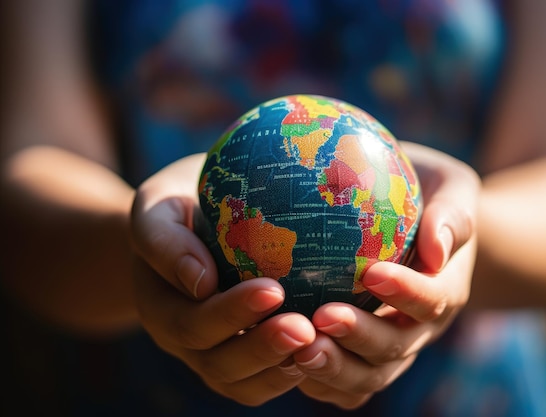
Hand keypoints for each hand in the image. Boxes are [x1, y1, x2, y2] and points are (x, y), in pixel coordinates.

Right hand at [130, 154, 315, 405]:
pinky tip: (322, 349)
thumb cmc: (177, 207)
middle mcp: (184, 341)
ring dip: (279, 367)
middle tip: (304, 328)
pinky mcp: (239, 358)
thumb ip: (164, 240)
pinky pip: (261, 382)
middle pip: (218, 364)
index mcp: (159, 306)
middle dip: (262, 348)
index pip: (191, 321)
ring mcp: (210, 354)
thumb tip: (202, 280)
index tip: (273, 289)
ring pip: (242, 384)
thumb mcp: (157, 207)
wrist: (186, 228)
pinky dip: (289, 373)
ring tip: (317, 342)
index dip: (231, 313)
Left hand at [291, 143, 479, 408]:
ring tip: (297, 348)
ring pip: (368, 375)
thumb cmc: (430, 196)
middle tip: (322, 317)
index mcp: (445, 289)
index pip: (433, 299)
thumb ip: (451, 215)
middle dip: (361, 337)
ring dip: (335, 367)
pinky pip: (344, 385)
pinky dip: (320, 382)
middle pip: (396, 347)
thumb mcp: (452, 189)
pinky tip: (285, 363)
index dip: (407, 292)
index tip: (372, 274)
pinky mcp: (362, 357)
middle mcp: (418, 328)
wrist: (421, 231)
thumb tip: (435, 248)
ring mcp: (390, 348)